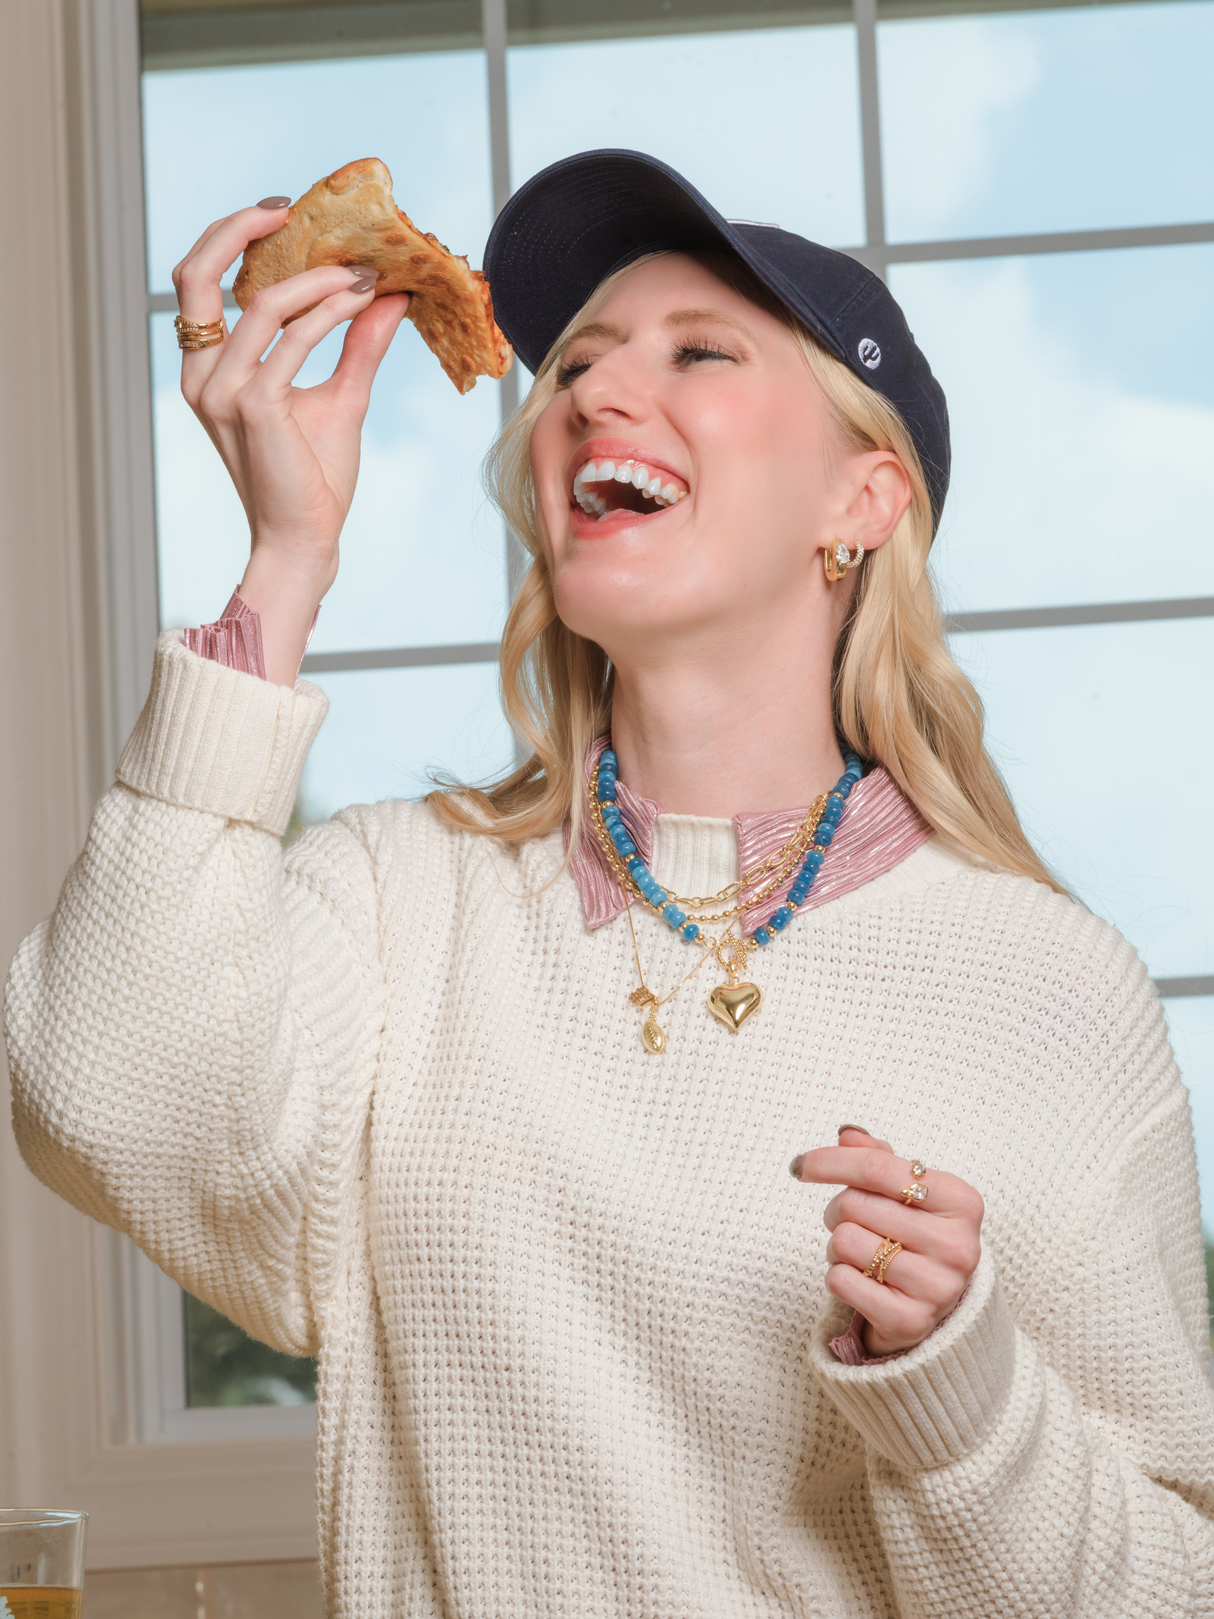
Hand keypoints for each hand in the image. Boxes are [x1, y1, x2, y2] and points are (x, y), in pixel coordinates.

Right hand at [172, 202, 409, 681]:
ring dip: (319, 280)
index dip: (231, 237)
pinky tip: (363, 303)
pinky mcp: (253, 406)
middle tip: (294, 210)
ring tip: (364, 275)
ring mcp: (221, 391)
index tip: (282, 215)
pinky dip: (330, 313)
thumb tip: (388, 295)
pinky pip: (293, 338)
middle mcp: (202, 375)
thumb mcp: (340, 398)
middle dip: (241, 230)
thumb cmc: (314, 477)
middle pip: (197, 273)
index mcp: (207, 369)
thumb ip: (358, 345)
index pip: (198, 282)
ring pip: (264, 303)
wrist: (306, 538)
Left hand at [793, 1126, 983, 1356]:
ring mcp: (937, 1286)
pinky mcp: (911, 1321)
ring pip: (843, 1241)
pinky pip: (840, 1280)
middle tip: (855, 1223)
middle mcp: (957, 1244)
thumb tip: (848, 1134)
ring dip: (838, 1246)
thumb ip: (877, 1158)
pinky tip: (865, 1282)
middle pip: (854, 1204)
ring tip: (863, 1254)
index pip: (876, 1167)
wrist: (935, 1306)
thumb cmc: (915, 1236)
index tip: (800, 1165)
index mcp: (961, 1201)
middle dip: (839, 1211)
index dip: (829, 1161)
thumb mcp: (907, 1192)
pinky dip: (839, 1277)